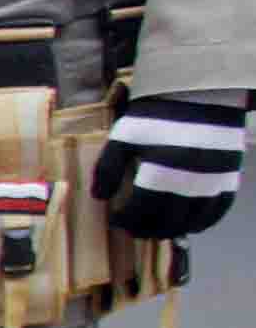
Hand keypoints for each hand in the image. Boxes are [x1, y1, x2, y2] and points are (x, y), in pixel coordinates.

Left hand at [94, 91, 244, 240]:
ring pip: (193, 222)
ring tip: (159, 230)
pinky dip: (203, 223)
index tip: (117, 222)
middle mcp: (188, 183)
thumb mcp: (123, 137)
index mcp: (159, 173)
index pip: (139, 211)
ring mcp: (212, 182)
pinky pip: (218, 210)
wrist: (198, 96)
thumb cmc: (156, 117)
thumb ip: (108, 168)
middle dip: (147, 229)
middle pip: (166, 222)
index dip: (125, 221)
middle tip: (136, 230)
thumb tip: (99, 197)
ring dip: (174, 230)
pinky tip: (189, 224)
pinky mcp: (229, 177)